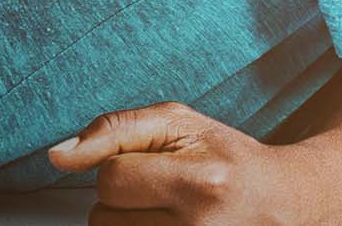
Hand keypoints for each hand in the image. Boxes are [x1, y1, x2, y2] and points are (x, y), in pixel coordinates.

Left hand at [49, 102, 323, 224]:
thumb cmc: (229, 160)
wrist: (283, 203)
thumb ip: (116, 129)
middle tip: (166, 193)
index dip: (125, 168)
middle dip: (124, 202)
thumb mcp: (182, 125)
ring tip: (167, 214)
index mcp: (201, 182)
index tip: (158, 167)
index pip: (110, 178)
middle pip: (102, 217)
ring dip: (127, 225)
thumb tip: (58, 156)